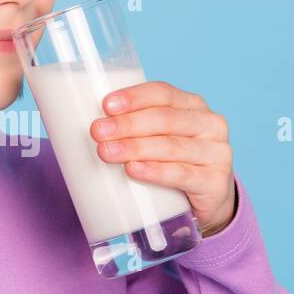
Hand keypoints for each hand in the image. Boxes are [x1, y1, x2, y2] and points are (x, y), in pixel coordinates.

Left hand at [89, 80, 236, 237]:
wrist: (208, 200)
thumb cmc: (173, 163)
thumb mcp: (160, 139)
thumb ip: (133, 128)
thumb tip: (77, 122)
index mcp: (193, 106)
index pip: (163, 92)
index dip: (134, 97)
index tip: (106, 105)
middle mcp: (209, 124)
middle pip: (164, 119)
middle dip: (127, 125)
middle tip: (97, 132)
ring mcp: (217, 154)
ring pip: (171, 147)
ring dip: (135, 148)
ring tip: (105, 152)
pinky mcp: (215, 183)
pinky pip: (182, 175)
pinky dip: (156, 172)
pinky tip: (134, 170)